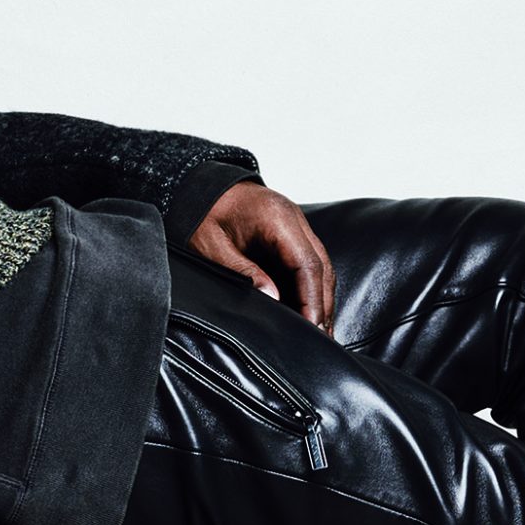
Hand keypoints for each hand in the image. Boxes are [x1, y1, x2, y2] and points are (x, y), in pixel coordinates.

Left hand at [188, 180, 336, 333]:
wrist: (201, 187)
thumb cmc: (204, 213)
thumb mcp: (212, 246)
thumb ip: (243, 271)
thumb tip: (273, 298)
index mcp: (277, 219)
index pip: (307, 263)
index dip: (312, 299)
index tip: (311, 327)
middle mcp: (294, 220)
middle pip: (321, 267)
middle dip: (322, 304)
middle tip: (321, 338)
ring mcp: (296, 226)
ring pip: (320, 266)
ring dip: (321, 298)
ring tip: (320, 331)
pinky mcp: (292, 234)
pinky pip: (310, 262)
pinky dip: (312, 287)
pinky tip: (309, 309)